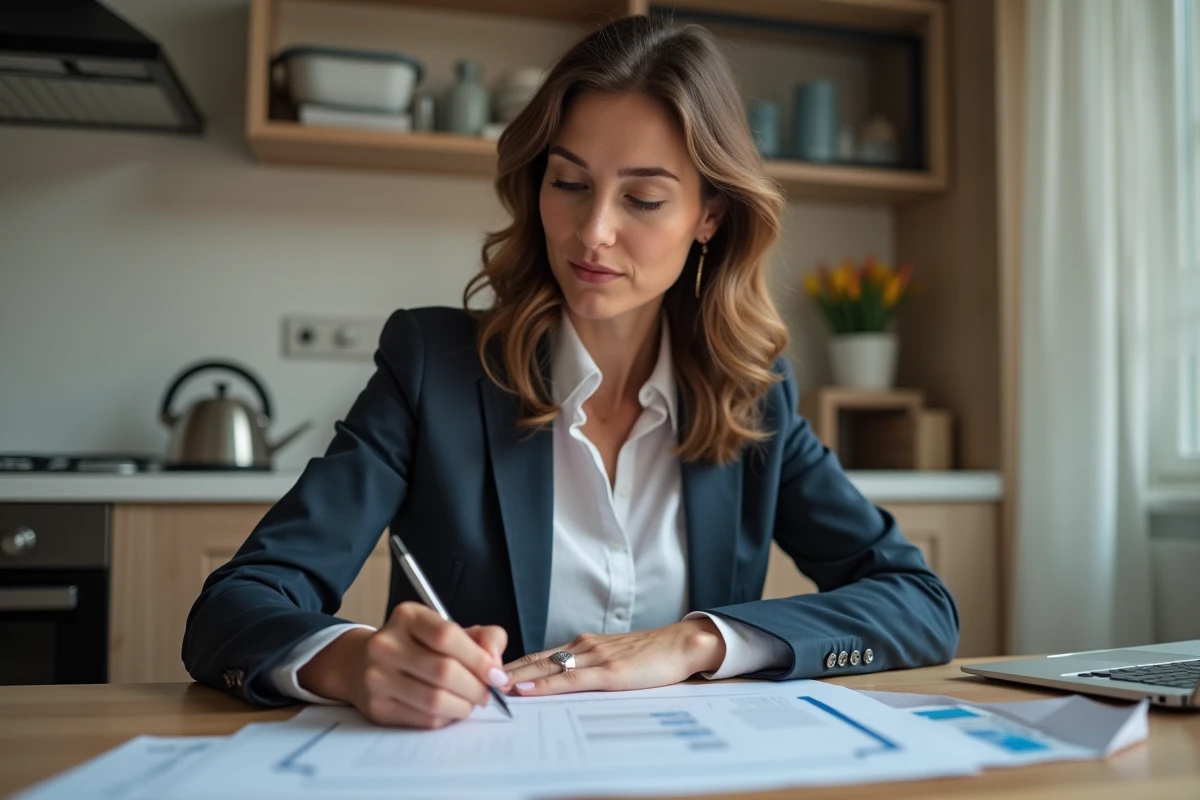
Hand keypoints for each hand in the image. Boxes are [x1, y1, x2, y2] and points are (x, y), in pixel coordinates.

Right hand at [297, 602, 508, 728]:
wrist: (361, 663)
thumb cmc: (416, 645)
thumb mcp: (446, 629)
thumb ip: (482, 638)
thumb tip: (496, 665)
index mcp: (407, 617)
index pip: (447, 636)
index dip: (479, 658)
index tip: (496, 674)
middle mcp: (386, 644)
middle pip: (444, 671)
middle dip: (475, 687)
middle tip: (487, 694)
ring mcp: (377, 677)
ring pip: (435, 700)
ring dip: (463, 706)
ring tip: (470, 703)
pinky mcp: (377, 707)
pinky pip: (423, 719)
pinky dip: (445, 718)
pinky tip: (448, 710)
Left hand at [502, 618, 725, 696]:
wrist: (682, 645)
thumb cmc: (652, 655)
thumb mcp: (615, 659)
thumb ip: (590, 667)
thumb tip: (563, 682)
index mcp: (584, 645)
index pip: (539, 655)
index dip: (512, 665)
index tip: (487, 673)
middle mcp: (584, 647)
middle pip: (536, 659)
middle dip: (505, 670)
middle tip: (475, 678)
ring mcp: (596, 658)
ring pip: (547, 668)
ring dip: (517, 678)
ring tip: (490, 686)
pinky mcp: (610, 673)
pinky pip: (571, 680)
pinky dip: (546, 685)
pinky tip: (529, 689)